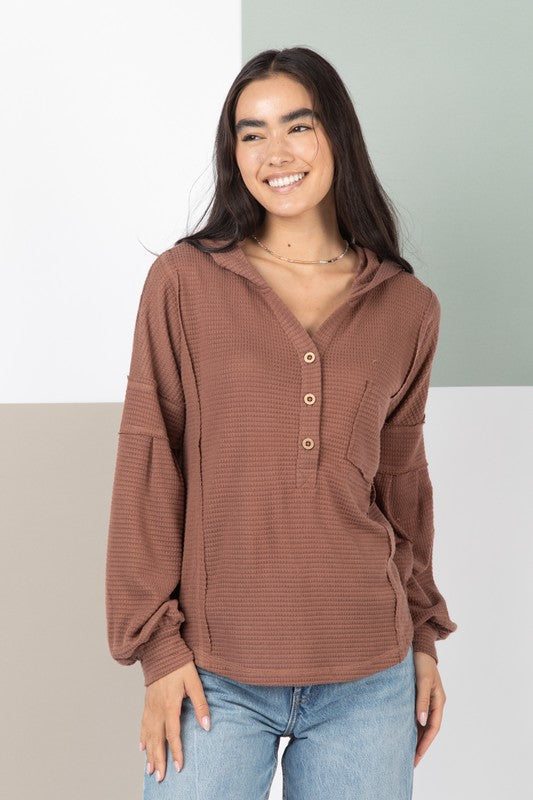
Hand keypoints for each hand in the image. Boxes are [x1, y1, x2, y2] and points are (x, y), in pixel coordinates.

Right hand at [140, 660, 210, 781]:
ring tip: (150, 769)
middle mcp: (157, 709)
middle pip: (157, 740)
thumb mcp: (194, 682)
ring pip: (148, 735)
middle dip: (159, 760)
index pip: (173, 734)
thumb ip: (201, 704)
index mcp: (170, 705)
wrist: (161, 650)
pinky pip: (143, 724)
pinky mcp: (147, 703)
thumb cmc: (179, 664)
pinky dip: (142, 738)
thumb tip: (207, 725)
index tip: (179, 768)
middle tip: (159, 778)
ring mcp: (150, 706)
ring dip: (149, 753)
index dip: (176, 752)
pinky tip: (142, 748)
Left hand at [413, 651, 446, 767]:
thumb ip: (422, 700)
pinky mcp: (417, 695)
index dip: (425, 743)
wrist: (417, 644)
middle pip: (428, 729)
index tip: (416, 757)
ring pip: (422, 724)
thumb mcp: (423, 680)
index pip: (433, 728)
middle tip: (410, 762)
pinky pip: (415, 715)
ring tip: (405, 753)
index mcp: (439, 701)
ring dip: (415, 737)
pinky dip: (411, 726)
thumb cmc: (421, 661)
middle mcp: (434, 702)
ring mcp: (426, 699)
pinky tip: (402, 733)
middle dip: (420, 745)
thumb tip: (421, 721)